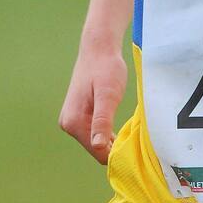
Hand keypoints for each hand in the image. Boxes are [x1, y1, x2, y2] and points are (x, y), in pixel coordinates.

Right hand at [58, 44, 127, 164]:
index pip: (98, 153)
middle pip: (97, 149)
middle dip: (114, 146)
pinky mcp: (79, 116)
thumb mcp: (108, 95)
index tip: (133, 144)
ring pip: (97, 143)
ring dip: (112, 140)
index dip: (117, 152)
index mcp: (73, 122)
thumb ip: (102, 120)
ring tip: (128, 130)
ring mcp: (72, 121)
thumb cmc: (106, 69)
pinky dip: (108, 134)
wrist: (99, 49)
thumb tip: (98, 147)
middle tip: (133, 135)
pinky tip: (120, 127)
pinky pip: (96, 134)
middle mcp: (68, 125)